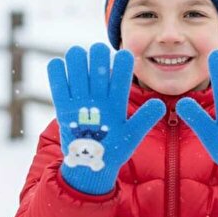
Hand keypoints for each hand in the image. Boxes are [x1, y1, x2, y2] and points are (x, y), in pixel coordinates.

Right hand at [47, 43, 165, 193]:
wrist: (91, 166)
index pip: (121, 77)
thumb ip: (143, 120)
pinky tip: (57, 64)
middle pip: (98, 68)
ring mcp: (81, 100)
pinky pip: (59, 86)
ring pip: (78, 71)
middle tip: (98, 50)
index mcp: (117, 100)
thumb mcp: (131, 136)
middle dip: (98, 57)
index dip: (122, 65)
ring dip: (77, 60)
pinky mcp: (64, 107)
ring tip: (77, 53)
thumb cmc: (115, 150)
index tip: (124, 55)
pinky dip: (57, 73)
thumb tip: (160, 104)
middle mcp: (100, 96)